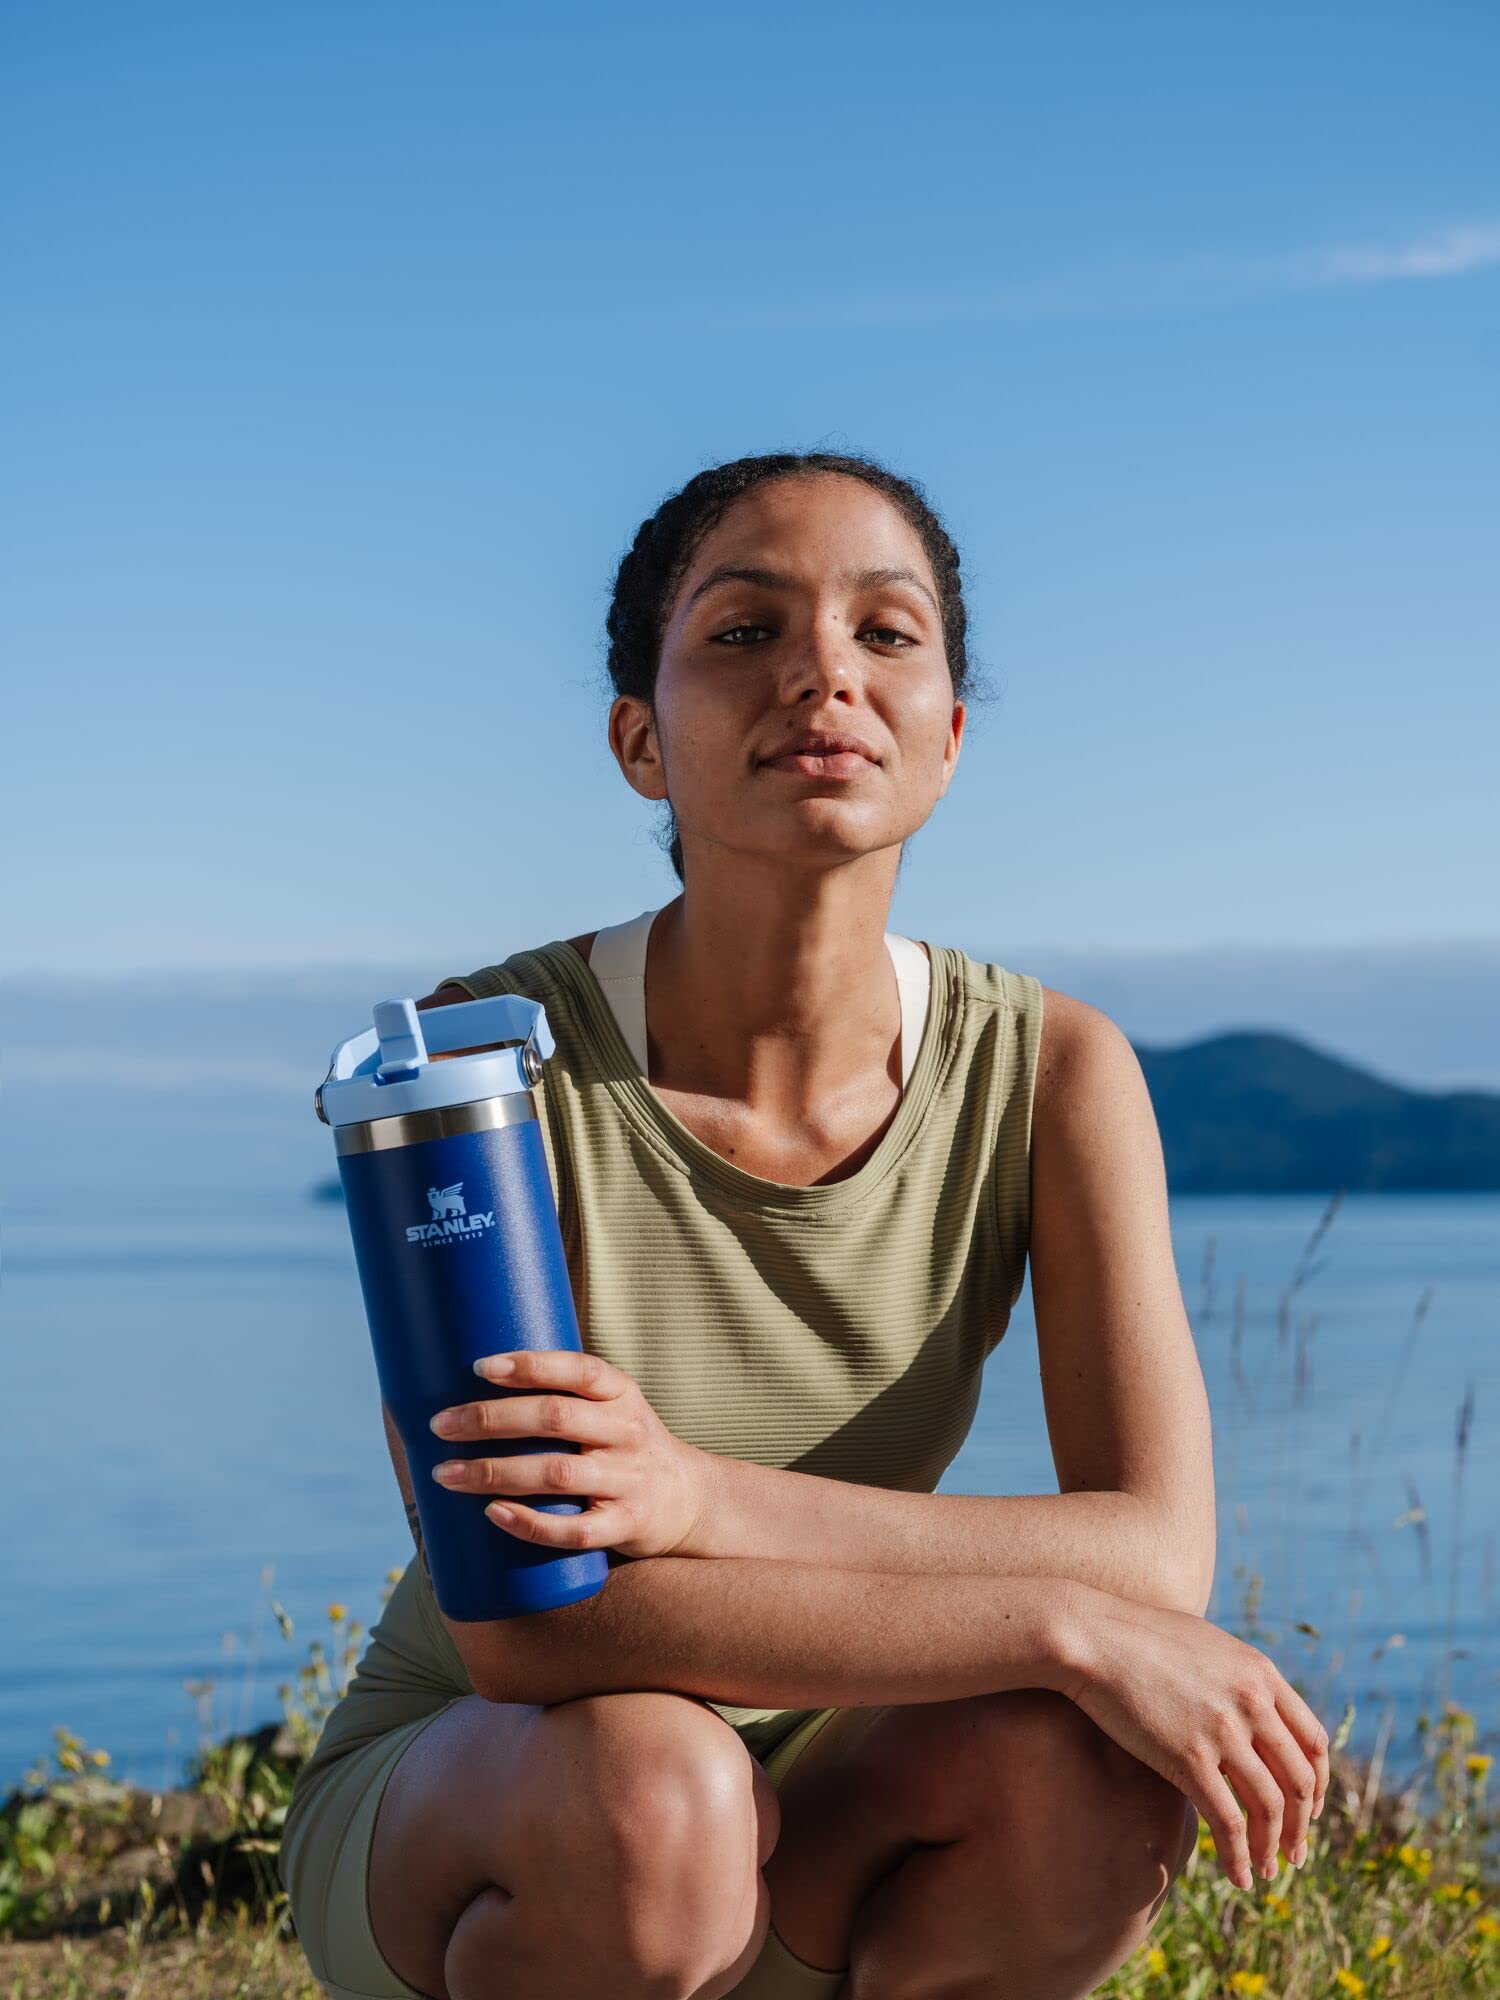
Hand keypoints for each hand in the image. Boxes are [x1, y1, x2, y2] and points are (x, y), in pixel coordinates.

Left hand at [427, 1348, 717, 1560]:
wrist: (688, 1499)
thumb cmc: (624, 1445)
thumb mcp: (610, 1407)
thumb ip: (560, 1394)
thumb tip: (470, 1382)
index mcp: (620, 1393)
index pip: (577, 1369)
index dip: (529, 1366)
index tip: (480, 1368)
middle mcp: (627, 1431)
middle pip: (555, 1419)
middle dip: (491, 1420)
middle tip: (441, 1426)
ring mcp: (629, 1480)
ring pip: (556, 1474)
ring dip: (494, 1472)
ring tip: (446, 1474)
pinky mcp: (626, 1524)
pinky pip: (575, 1530)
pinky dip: (531, 1524)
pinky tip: (494, 1514)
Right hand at [1052, 1586, 1329, 1890]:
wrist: (1092, 1636)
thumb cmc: (1137, 1637)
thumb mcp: (1206, 1645)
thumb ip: (1237, 1677)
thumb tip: (1251, 1707)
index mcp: (1260, 1673)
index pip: (1313, 1741)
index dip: (1318, 1784)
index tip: (1308, 1811)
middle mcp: (1252, 1701)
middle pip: (1299, 1779)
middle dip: (1300, 1826)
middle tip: (1294, 1854)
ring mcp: (1223, 1730)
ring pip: (1270, 1807)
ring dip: (1272, 1848)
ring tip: (1266, 1871)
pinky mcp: (1189, 1757)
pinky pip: (1228, 1822)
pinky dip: (1239, 1857)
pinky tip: (1238, 1876)